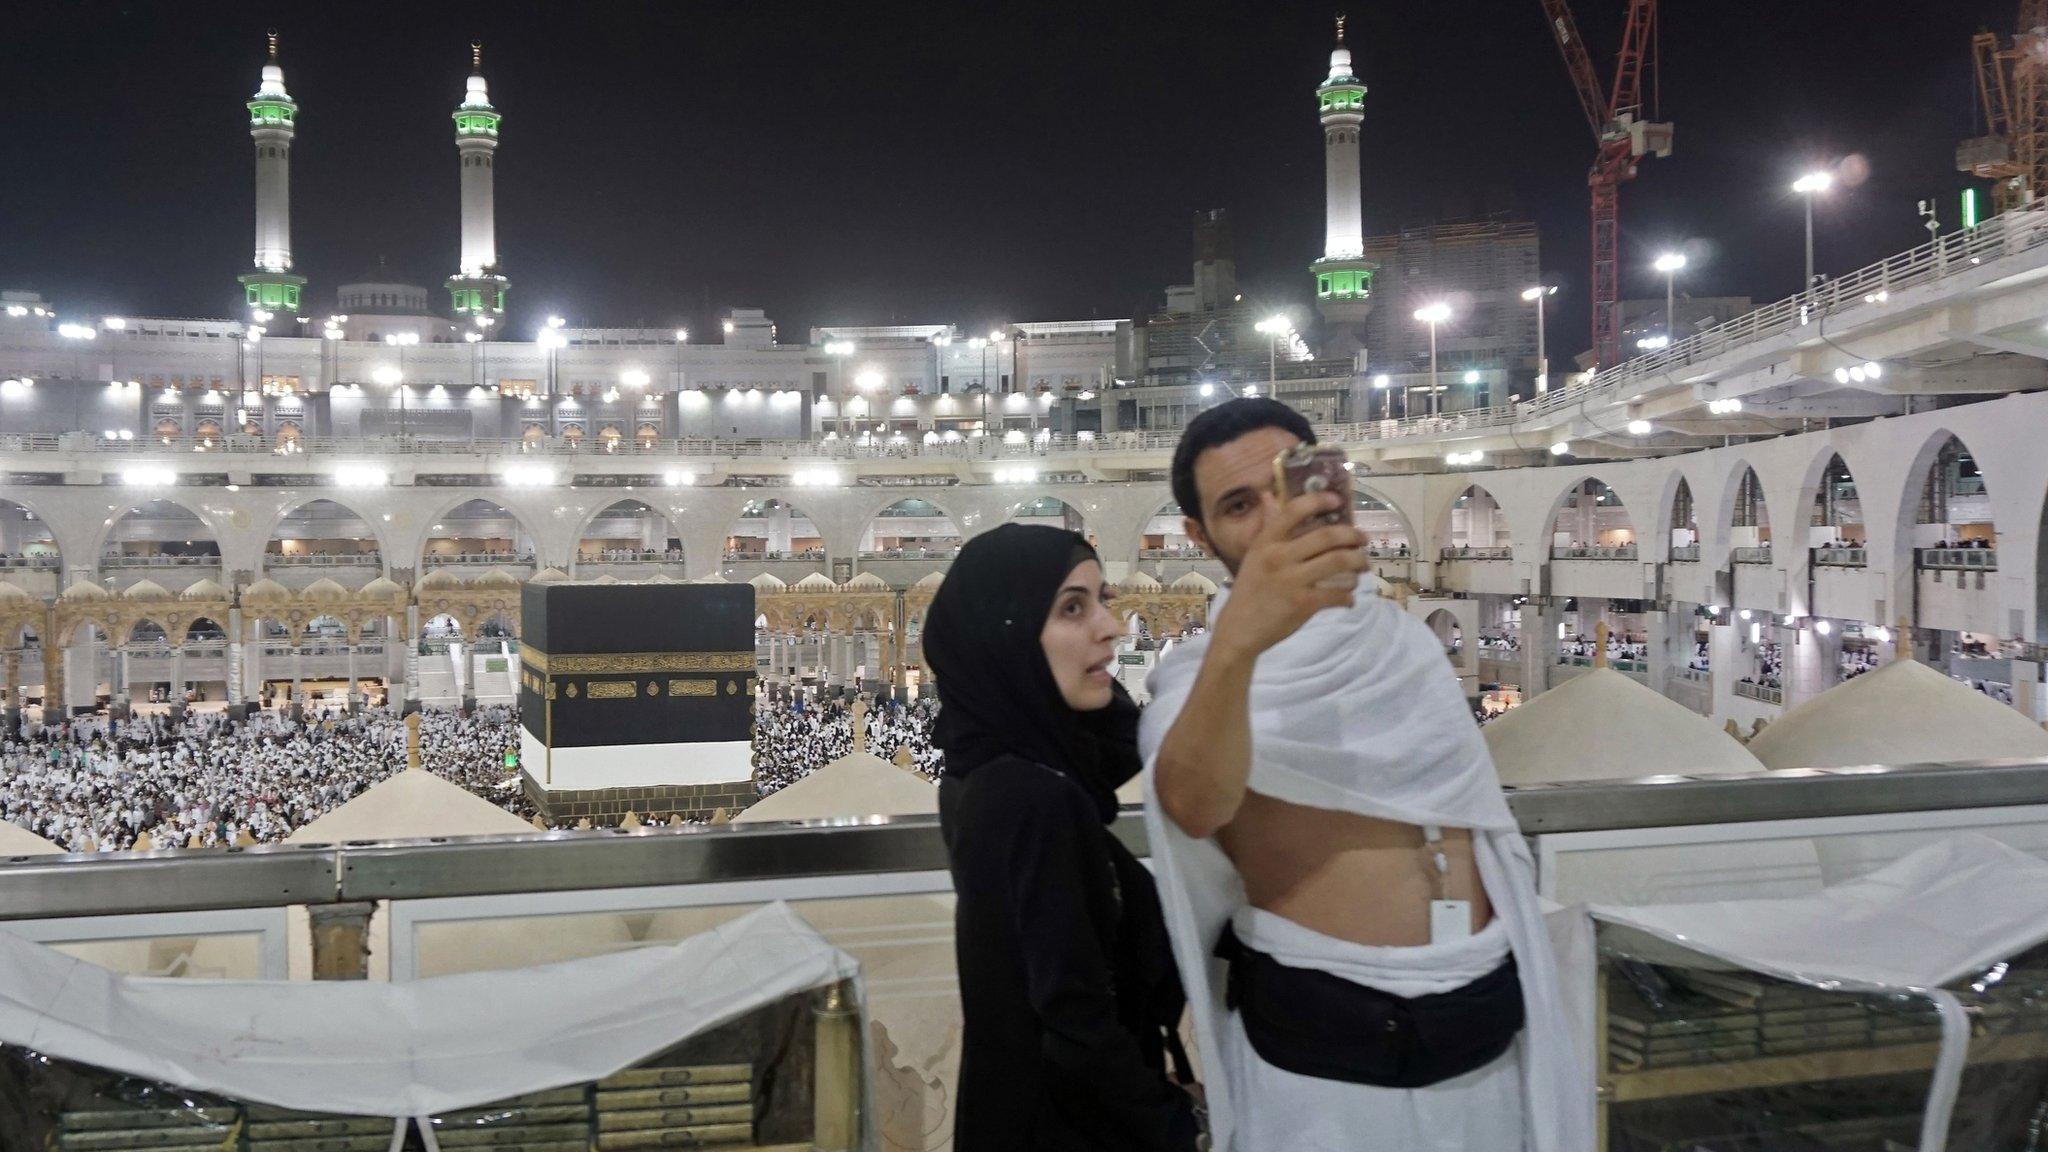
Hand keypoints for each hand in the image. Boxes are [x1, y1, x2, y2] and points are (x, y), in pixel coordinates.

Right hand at [1213, 491, 1367, 658]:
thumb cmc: (1250, 590)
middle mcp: (1278, 556)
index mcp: (1266, 542)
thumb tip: (1270, 497)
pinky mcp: (1303, 603)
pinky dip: (1349, 596)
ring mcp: (1291, 580)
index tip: (1337, 500)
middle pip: (1327, 536)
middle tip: (1363, 540)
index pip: (1294, 510)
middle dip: (1353, 536)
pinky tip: (1349, 598)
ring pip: (1339, 561)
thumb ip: (1269, 529)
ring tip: (1362, 567)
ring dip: (1358, 563)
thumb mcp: (1254, 556)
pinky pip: (1337, 593)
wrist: (1239, 629)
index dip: (1319, 501)